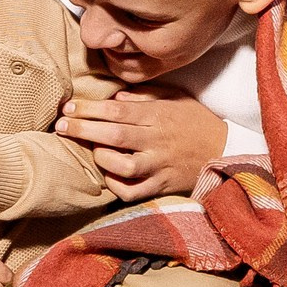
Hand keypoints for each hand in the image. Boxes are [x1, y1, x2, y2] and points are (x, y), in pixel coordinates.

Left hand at [55, 87, 230, 198]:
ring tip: (90, 150)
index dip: (88, 109)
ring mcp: (159, 165)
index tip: (68, 108)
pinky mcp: (163, 185)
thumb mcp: (176, 98)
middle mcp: (156, 140)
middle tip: (60, 126)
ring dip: (100, 157)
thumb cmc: (197, 121)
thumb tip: (114, 98)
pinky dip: (117, 186)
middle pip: (113, 135)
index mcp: (157, 116)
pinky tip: (109, 176)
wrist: (226, 151)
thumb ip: (145, 95)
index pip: (115, 111)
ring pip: (123, 165)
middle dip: (82, 129)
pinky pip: (134, 191)